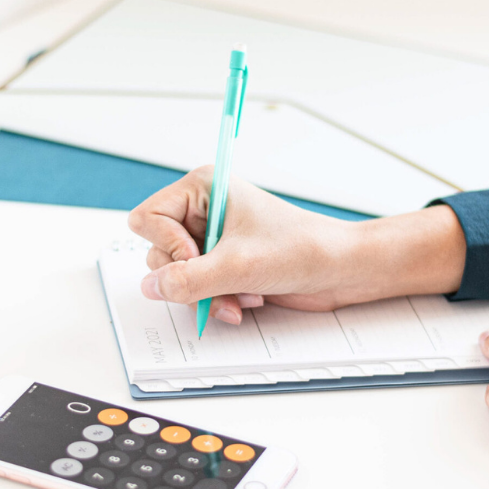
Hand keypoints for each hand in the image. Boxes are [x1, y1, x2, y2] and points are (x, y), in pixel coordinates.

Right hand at [127, 166, 466, 324]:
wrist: (341, 270)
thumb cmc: (302, 249)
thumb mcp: (237, 266)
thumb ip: (186, 279)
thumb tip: (151, 287)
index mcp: (202, 188)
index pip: (148, 218)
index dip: (168, 246)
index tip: (198, 258)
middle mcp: (202, 210)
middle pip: (158, 251)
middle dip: (191, 277)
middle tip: (222, 282)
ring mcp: (211, 239)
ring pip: (176, 276)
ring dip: (206, 294)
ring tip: (241, 295)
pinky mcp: (222, 263)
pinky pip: (196, 288)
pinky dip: (216, 300)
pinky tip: (246, 299)